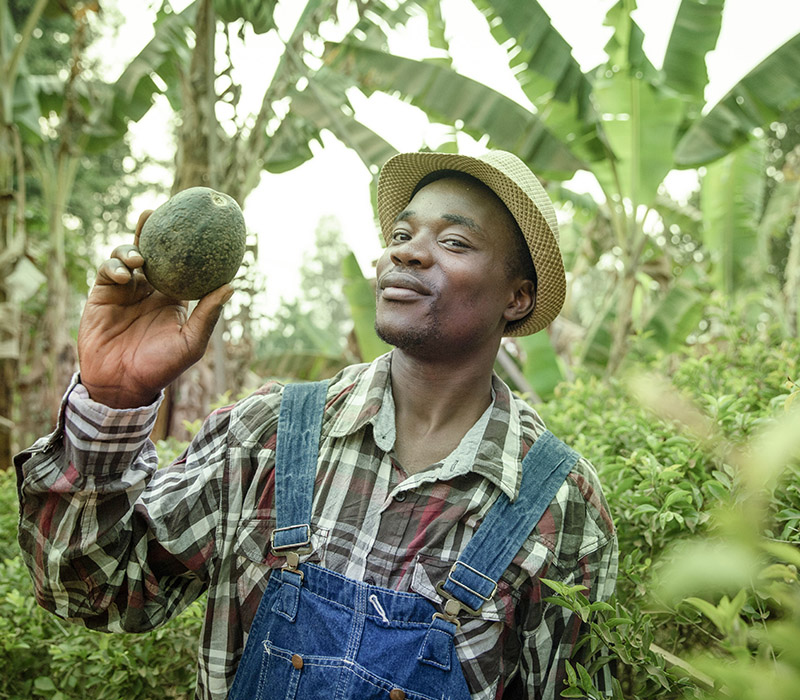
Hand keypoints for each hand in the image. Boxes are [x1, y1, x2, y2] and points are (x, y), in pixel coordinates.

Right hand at [77, 211, 233, 408]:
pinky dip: (115, 266)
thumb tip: (230, 286)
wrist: (122, 384)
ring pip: (127, 257)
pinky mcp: (102, 295)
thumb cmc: (161, 367)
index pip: (180, 265)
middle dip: (152, 231)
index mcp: (173, 297)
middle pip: (152, 252)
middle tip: (156, 213)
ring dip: (132, 250)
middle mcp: (149, 289)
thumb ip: (207, 315)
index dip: (184, 245)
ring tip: (140, 258)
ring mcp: (125, 290)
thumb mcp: (191, 343)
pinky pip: (108, 271)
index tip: (193, 224)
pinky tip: (125, 274)